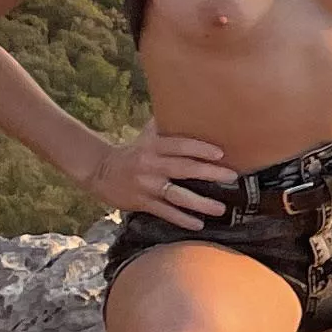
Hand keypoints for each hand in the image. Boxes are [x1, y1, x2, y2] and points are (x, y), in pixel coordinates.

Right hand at [87, 125, 231, 223]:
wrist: (100, 170)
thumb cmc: (133, 151)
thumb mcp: (147, 136)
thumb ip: (167, 125)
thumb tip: (192, 108)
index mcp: (153, 146)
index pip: (180, 145)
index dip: (200, 149)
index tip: (221, 153)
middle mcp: (151, 165)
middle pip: (183, 169)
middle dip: (209, 173)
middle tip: (232, 177)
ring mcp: (146, 185)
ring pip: (176, 195)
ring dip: (200, 203)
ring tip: (220, 209)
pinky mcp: (141, 202)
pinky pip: (165, 212)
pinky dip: (181, 219)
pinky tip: (197, 224)